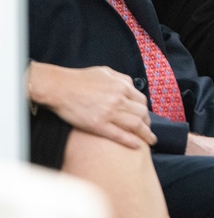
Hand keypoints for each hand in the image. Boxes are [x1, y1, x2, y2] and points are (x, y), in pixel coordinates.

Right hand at [27, 62, 156, 149]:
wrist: (58, 87)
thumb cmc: (80, 79)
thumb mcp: (106, 72)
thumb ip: (122, 79)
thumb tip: (132, 86)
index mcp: (122, 86)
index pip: (142, 101)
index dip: (145, 110)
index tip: (146, 117)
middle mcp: (119, 100)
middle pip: (142, 113)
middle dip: (148, 123)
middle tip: (148, 131)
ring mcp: (109, 113)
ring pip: (135, 125)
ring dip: (145, 134)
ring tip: (149, 140)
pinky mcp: (97, 125)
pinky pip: (119, 135)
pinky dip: (130, 141)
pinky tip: (137, 145)